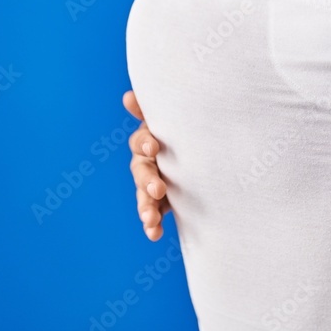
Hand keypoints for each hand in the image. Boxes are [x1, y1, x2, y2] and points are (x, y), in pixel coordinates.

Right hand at [124, 90, 170, 240]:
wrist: (201, 154)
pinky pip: (154, 214)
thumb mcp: (174, 120)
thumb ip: (151, 110)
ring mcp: (151, 183)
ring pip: (144, 196)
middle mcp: (146, 162)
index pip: (141, 142)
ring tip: (151, 220)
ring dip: (146, 207)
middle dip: (147, 180)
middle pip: (141, 171)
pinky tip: (154, 234)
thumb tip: (128, 96)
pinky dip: (153, 225)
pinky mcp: (160, 202)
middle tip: (157, 189)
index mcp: (148, 141)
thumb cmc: (184, 130)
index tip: (154, 147)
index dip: (145, 144)